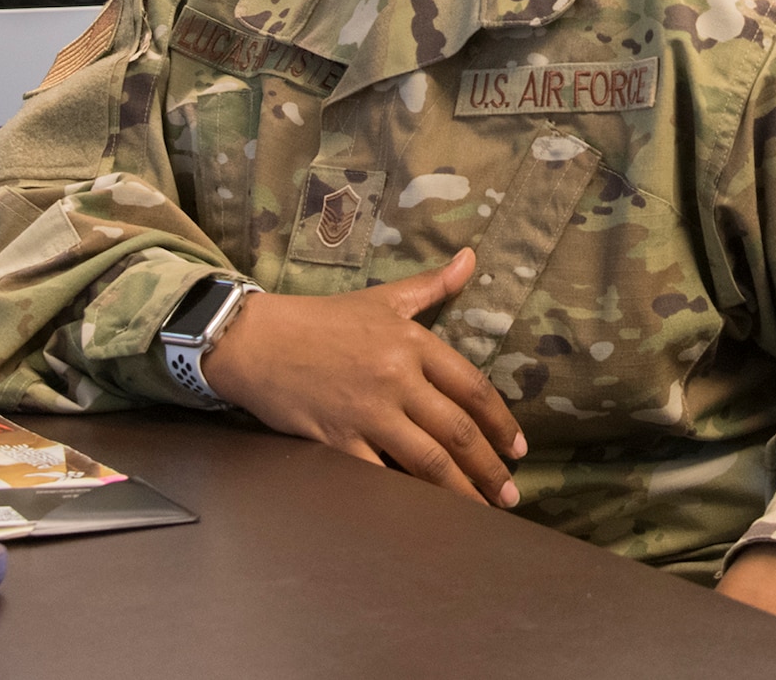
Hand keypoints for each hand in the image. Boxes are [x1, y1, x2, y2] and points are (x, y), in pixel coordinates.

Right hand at [202, 248, 527, 506]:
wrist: (257, 340)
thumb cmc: (321, 318)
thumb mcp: (381, 298)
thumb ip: (431, 285)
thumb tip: (471, 258)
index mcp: (412, 343)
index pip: (472, 388)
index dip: (501, 422)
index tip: (518, 450)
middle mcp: (396, 378)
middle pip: (457, 431)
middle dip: (489, 468)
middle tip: (510, 496)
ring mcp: (368, 412)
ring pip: (427, 460)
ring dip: (461, 491)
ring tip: (483, 513)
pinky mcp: (338, 440)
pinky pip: (380, 476)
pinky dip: (405, 499)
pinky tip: (426, 518)